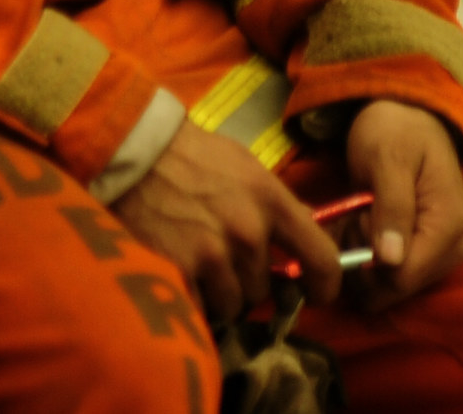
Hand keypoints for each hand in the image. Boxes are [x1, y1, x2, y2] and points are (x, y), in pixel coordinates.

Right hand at [112, 121, 343, 322]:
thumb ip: (277, 206)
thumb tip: (304, 238)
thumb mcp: (249, 170)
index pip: (322, 259)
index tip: (315, 294)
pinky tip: (180, 272)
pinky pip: (200, 308)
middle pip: (265, 289)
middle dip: (247, 282)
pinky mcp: (179, 273)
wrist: (138, 154)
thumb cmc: (195, 157)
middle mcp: (248, 232)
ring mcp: (214, 255)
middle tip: (224, 261)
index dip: (324, 286)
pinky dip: (193, 298)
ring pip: (233, 304)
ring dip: (220, 294)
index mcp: (272, 202)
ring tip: (199, 266)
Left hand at [344, 100, 462, 306]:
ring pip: (383, 286)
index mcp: (449, 228)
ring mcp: (440, 258)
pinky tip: (364, 220)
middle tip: (358, 211)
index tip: (357, 217)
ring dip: (361, 253)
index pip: (401, 278)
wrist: (410, 116)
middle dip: (362, 257)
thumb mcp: (387, 157)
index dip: (366, 259)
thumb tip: (391, 261)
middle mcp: (452, 252)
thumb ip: (392, 207)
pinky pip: (384, 275)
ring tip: (362, 210)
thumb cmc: (397, 130)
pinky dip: (365, 252)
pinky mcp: (425, 257)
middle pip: (392, 289)